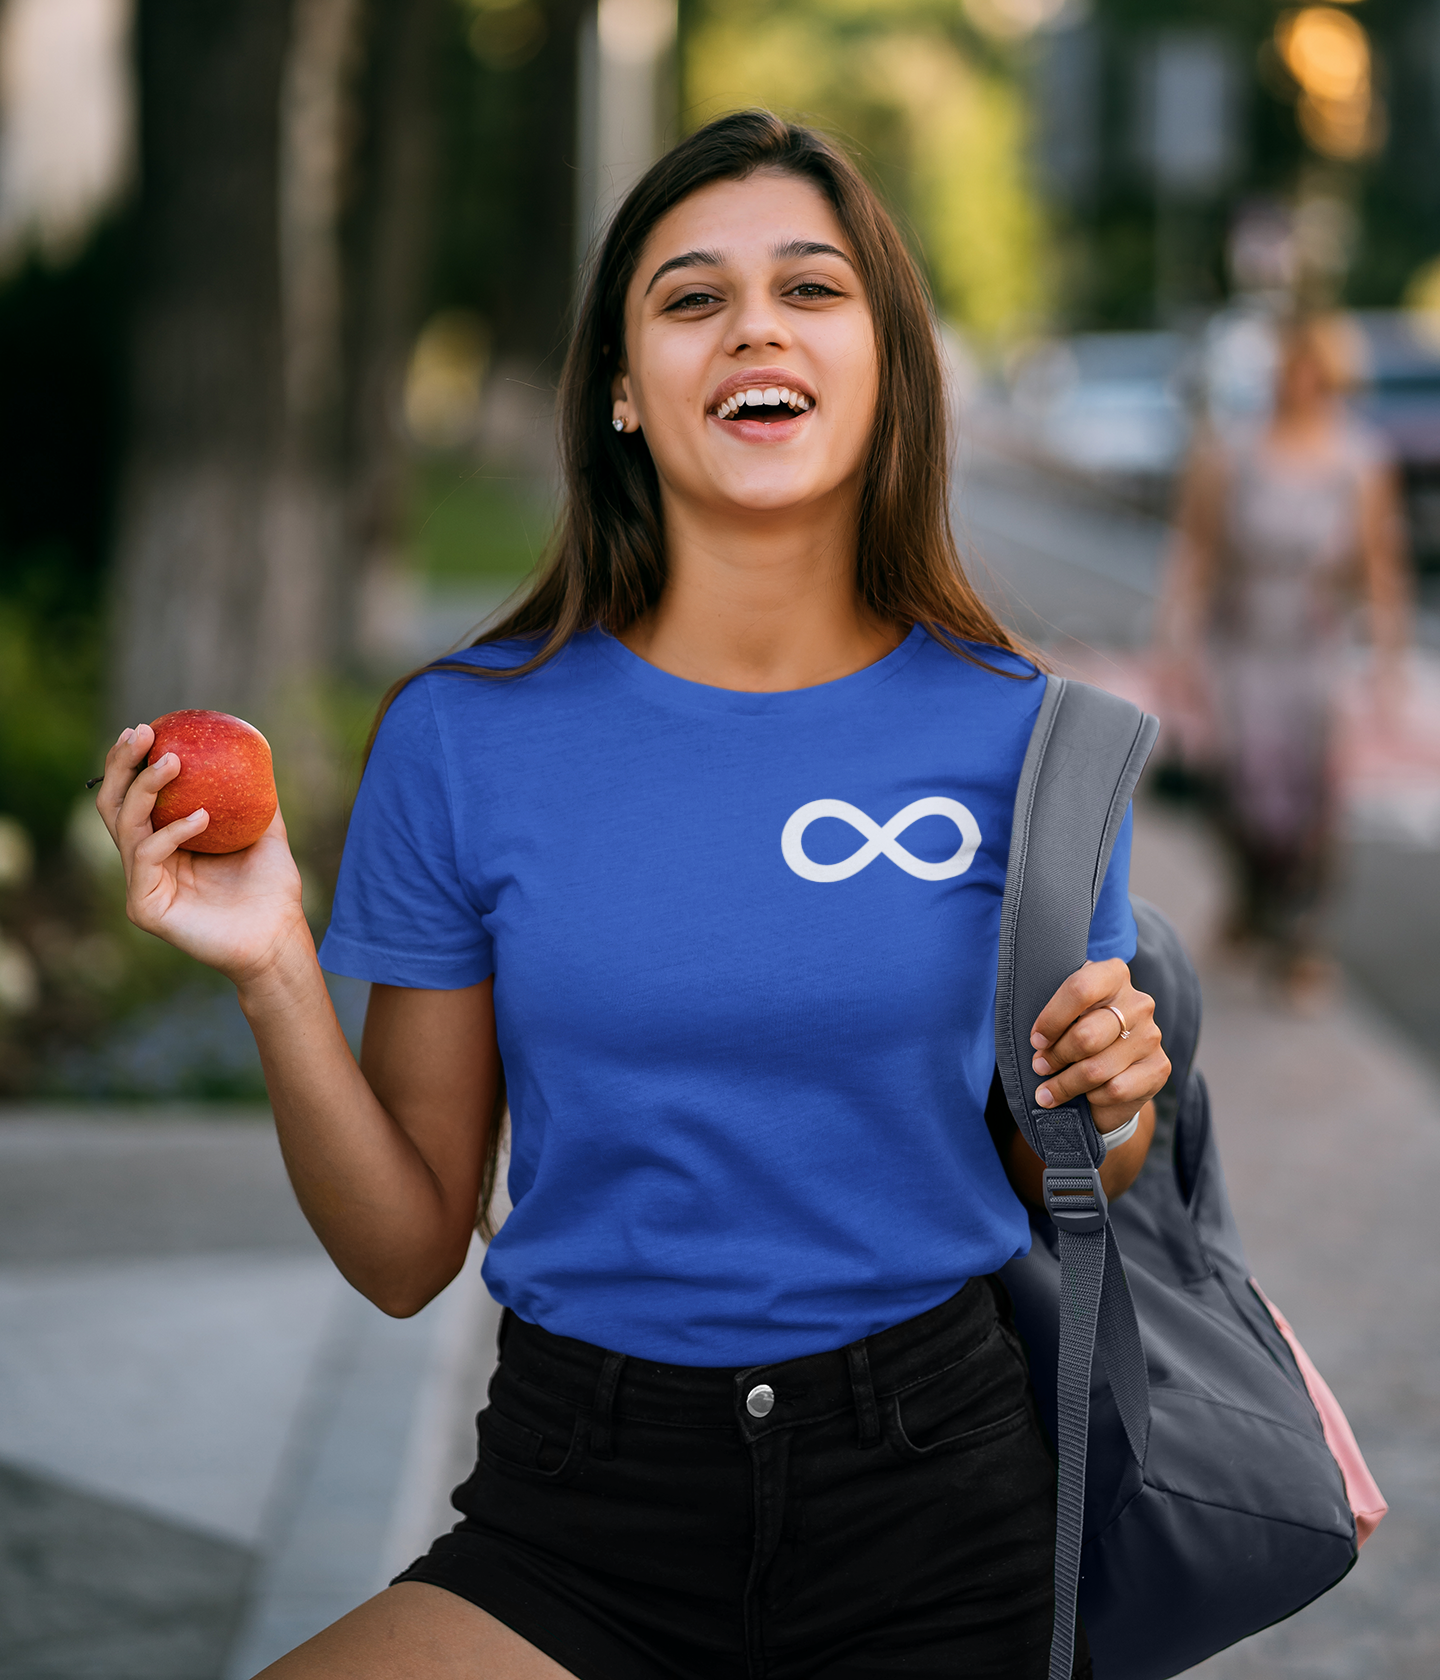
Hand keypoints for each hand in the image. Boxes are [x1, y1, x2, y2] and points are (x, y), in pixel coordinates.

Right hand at [95, 723, 309, 987]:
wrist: (279, 937)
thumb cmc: (273, 889)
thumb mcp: (265, 832)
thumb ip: (254, 798)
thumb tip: (258, 754)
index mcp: (165, 843)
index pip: (135, 796)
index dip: (131, 761)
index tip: (148, 727)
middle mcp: (147, 861)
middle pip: (114, 805)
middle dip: (121, 764)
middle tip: (141, 732)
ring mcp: (142, 884)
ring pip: (125, 825)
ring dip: (145, 788)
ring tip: (174, 761)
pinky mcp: (144, 906)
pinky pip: (148, 857)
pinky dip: (173, 832)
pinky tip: (203, 817)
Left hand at [1029, 958, 1169, 1137]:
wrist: (1109, 1072)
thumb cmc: (1075, 1033)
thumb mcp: (1063, 1013)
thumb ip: (1052, 1011)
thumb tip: (1035, 1039)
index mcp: (1113, 975)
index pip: (1080, 988)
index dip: (1052, 1019)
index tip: (1036, 1040)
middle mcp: (1139, 1002)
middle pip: (1086, 1035)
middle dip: (1055, 1056)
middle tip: (1040, 1066)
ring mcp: (1152, 1036)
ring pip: (1096, 1068)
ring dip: (1065, 1084)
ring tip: (1047, 1090)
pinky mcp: (1159, 1068)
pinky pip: (1115, 1089)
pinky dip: (1093, 1096)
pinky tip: (1086, 1094)